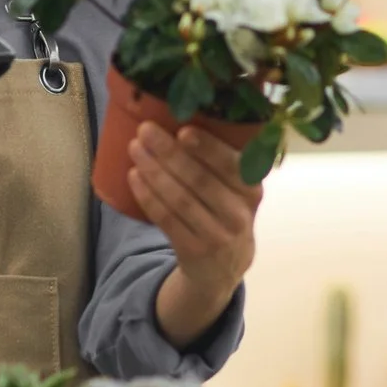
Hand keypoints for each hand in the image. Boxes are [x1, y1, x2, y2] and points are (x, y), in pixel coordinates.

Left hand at [129, 123, 261, 302]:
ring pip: (180, 199)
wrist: (223, 269)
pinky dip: (148, 197)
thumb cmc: (225, 213)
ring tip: (135, 149)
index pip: (232, 166)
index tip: (183, 130)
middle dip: (169, 153)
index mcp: (252, 190)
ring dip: (154, 172)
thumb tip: (181, 116)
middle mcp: (239, 214)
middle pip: (200, 180)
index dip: (208, 148)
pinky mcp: (194, 251)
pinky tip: (135, 178)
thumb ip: (222, 164)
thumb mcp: (237, 191)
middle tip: (145, 131)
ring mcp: (217, 235)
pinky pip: (167, 220)